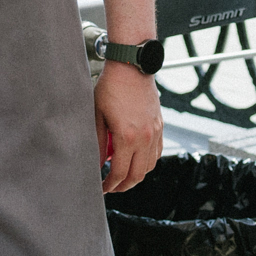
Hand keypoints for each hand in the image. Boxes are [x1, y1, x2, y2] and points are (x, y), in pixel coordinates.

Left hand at [96, 68, 160, 194]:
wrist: (132, 67)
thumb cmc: (111, 88)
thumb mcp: (97, 115)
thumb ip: (96, 143)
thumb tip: (94, 164)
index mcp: (127, 137)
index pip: (119, 172)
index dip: (109, 185)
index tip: (101, 188)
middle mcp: (145, 138)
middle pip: (137, 175)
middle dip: (123, 186)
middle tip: (111, 187)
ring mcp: (155, 132)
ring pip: (149, 167)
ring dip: (136, 176)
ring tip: (122, 175)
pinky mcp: (160, 126)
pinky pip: (157, 153)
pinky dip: (147, 162)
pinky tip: (136, 160)